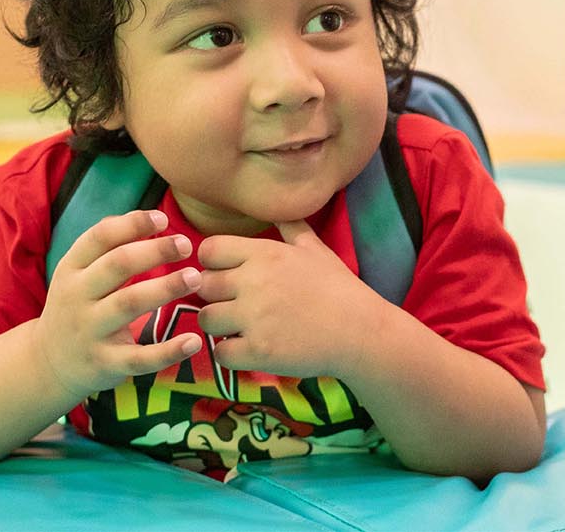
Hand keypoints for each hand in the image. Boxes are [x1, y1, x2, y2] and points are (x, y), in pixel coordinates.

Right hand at [34, 209, 203, 396]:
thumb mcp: (77, 275)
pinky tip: (194, 342)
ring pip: (128, 304)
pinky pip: (139, 358)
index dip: (132, 224)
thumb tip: (148, 218)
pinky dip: (168, 351)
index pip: (100, 237)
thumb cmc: (76, 308)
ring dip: (165, 288)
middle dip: (154, 251)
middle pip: (117, 265)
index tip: (163, 219)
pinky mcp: (105, 363)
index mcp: (71, 269)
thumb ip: (106, 249)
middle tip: (187, 244)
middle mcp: (77, 297)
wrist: (48, 364)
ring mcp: (90, 331)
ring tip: (195, 278)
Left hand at [194, 221, 396, 378]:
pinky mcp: (258, 351)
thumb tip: (280, 210)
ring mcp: (254, 318)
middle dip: (214, 296)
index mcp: (265, 254)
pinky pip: (221, 353)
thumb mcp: (316, 249)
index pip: (209, 250)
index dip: (212, 264)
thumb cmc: (339, 288)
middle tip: (233, 305)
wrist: (361, 332)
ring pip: (207, 319)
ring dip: (219, 325)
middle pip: (203, 285)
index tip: (227, 275)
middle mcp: (254, 282)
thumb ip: (291, 228)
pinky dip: (229, 354)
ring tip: (239, 328)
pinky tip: (247, 349)